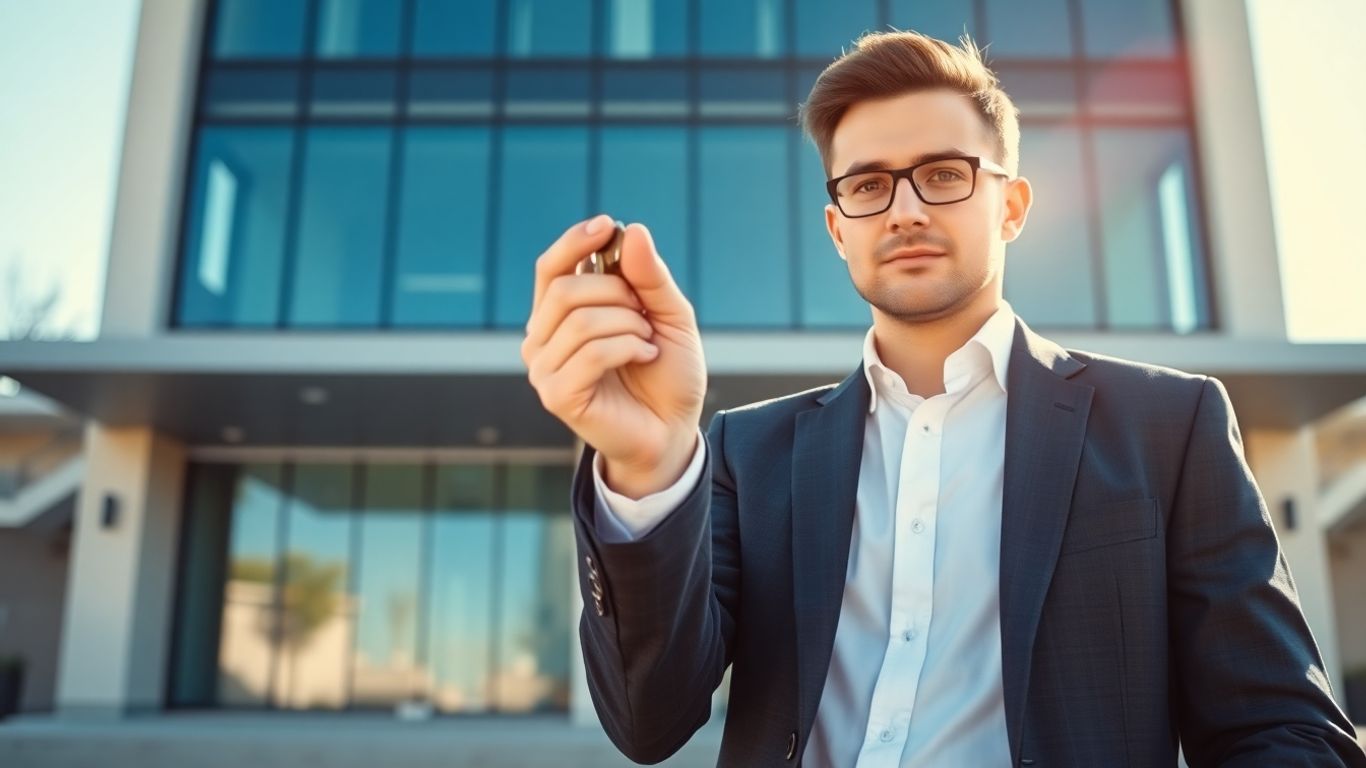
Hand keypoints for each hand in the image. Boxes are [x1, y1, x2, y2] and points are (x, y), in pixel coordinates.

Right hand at [522, 215, 705, 494]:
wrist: (674, 430)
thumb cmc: (666, 373)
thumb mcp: (668, 315)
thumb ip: (649, 276)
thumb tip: (631, 230)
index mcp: (560, 315)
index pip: (549, 268)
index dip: (573, 242)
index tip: (607, 226)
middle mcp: (542, 339)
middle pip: (565, 289)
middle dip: (617, 292)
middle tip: (645, 314)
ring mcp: (544, 369)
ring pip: (580, 320)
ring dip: (628, 324)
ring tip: (647, 341)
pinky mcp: (556, 395)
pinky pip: (590, 353)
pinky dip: (628, 347)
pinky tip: (644, 356)